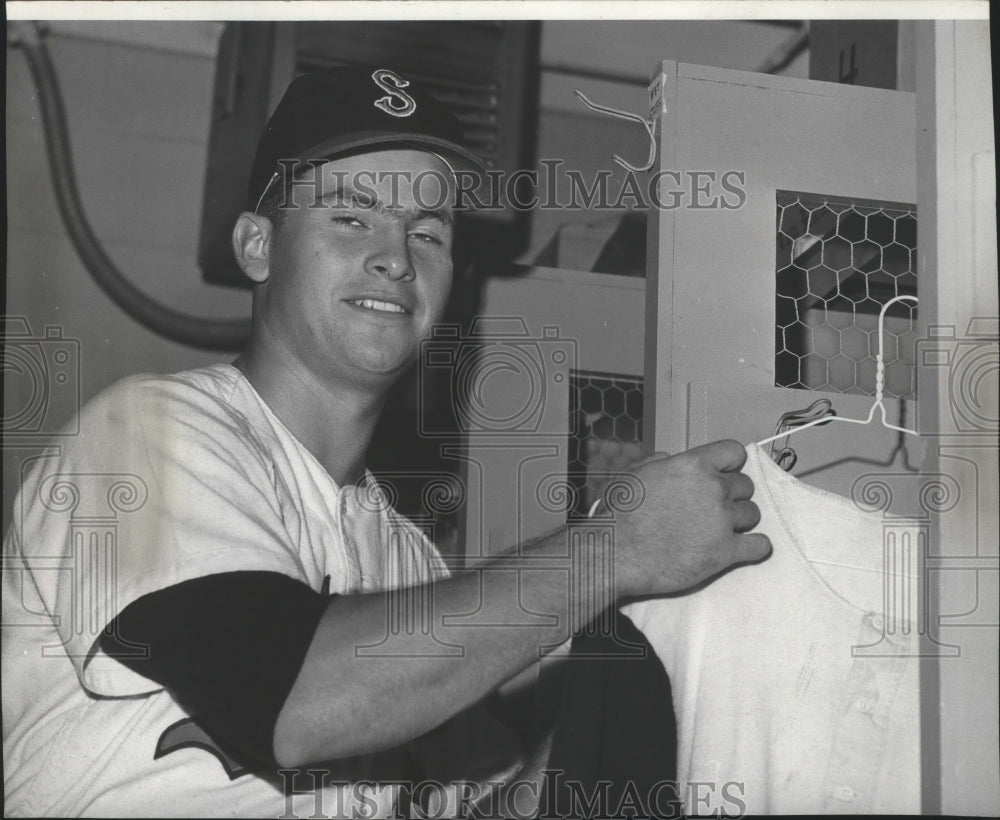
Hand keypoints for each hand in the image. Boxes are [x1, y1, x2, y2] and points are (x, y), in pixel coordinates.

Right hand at [605, 439, 771, 597]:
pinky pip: (759, 546)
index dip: (729, 464)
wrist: (616, 552)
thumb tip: (670, 459)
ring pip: (753, 514)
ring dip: (741, 521)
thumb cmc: (620, 515)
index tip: (724, 474)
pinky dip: (755, 547)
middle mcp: (713, 488)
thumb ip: (658, 462)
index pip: (734, 452)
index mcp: (693, 465)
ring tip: (721, 529)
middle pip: (746, 485)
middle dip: (733, 495)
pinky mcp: (725, 552)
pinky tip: (745, 548)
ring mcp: (722, 520)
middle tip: (715, 508)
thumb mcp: (634, 473)